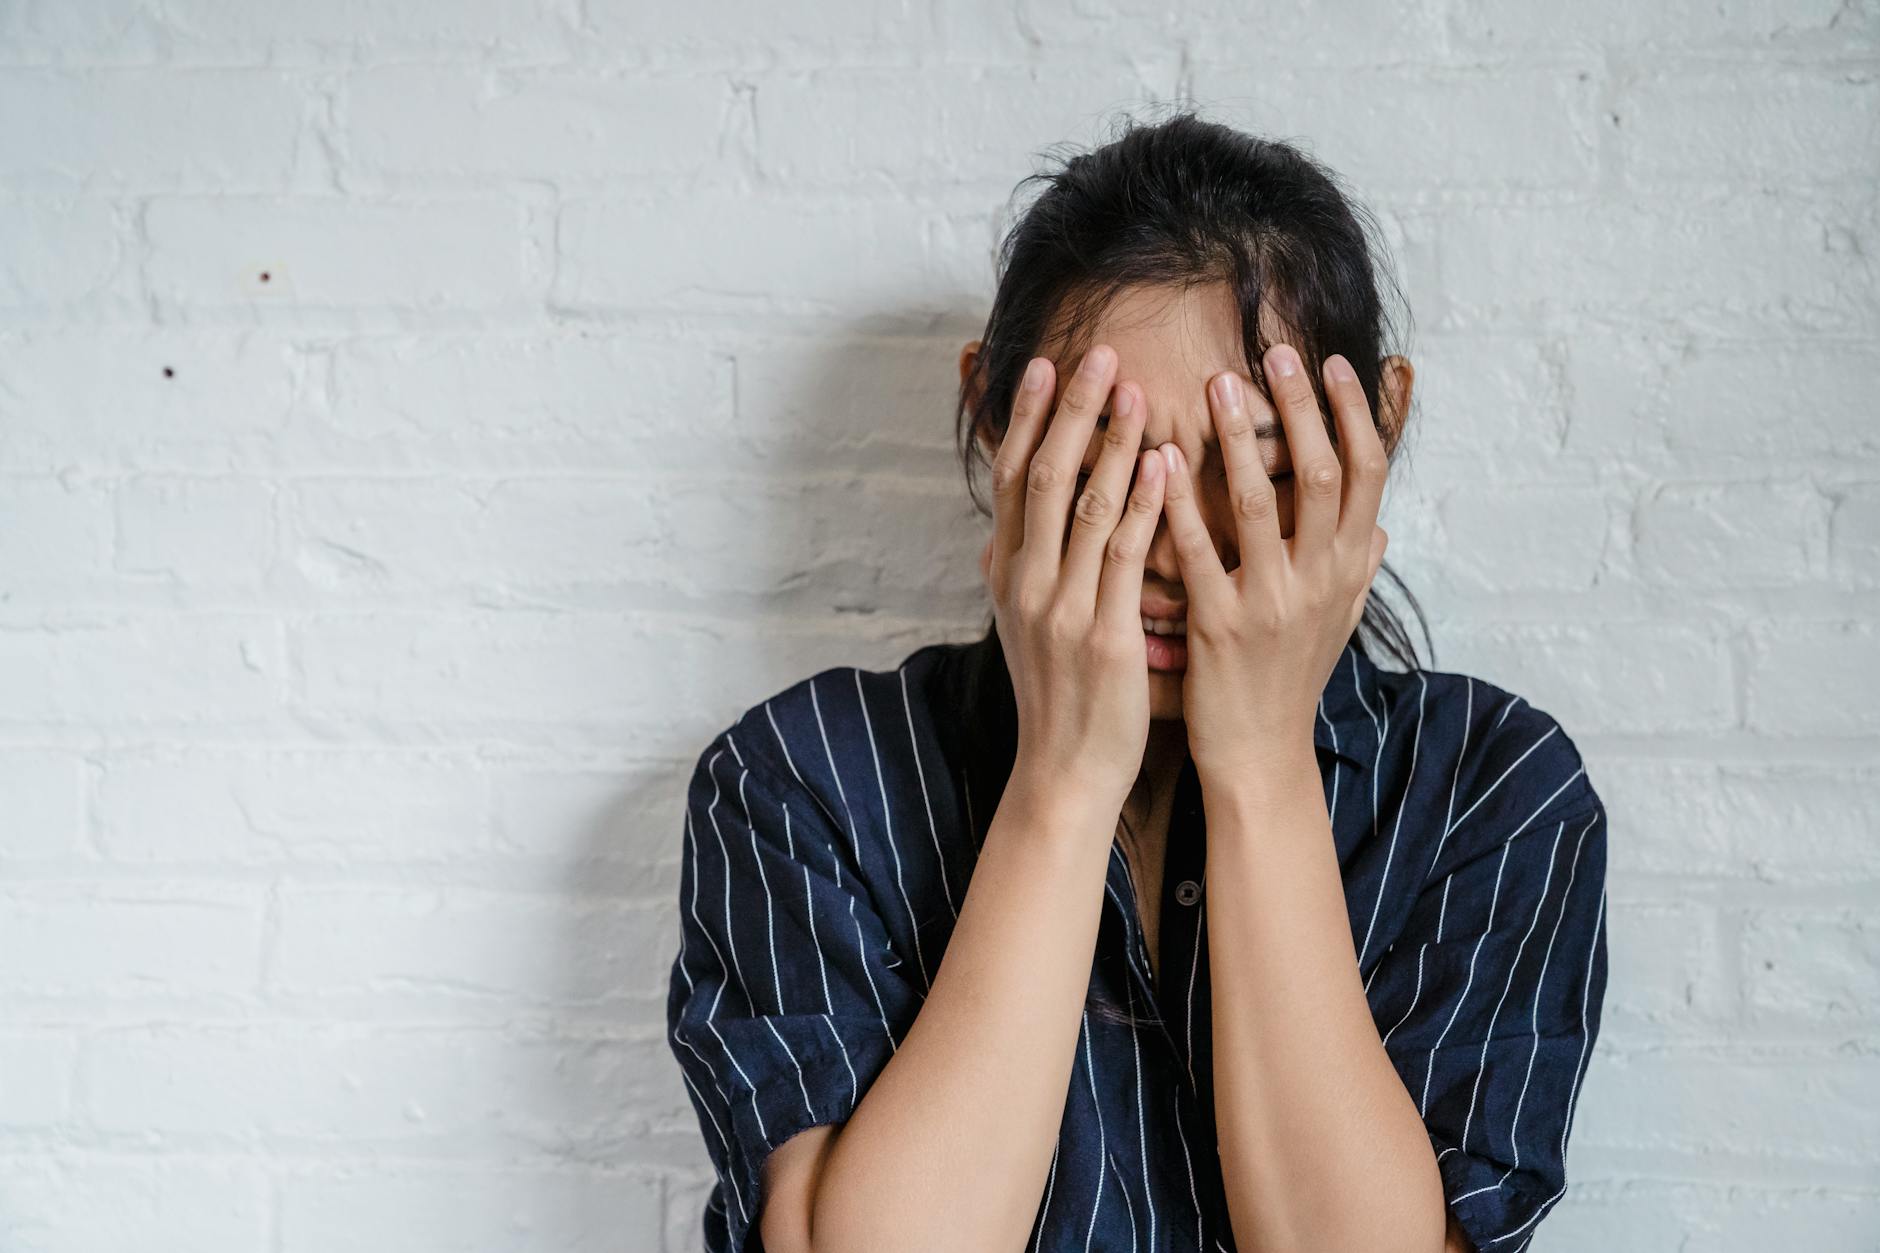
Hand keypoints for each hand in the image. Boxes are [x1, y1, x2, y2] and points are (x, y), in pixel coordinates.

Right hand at [982, 344, 1169, 815]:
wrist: (1064, 772)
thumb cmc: (1058, 695)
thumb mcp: (1025, 624)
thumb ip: (1023, 570)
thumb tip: (1006, 527)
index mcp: (1007, 574)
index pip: (1012, 478)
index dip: (1025, 418)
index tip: (1043, 364)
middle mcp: (1025, 582)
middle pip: (1043, 476)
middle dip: (1068, 410)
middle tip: (1095, 352)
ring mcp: (1061, 608)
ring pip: (1083, 506)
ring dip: (1109, 441)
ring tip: (1133, 389)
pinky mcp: (1103, 636)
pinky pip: (1123, 557)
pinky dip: (1141, 505)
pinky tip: (1161, 464)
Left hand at [1159, 344, 1389, 779]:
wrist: (1259, 753)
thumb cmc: (1291, 678)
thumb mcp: (1339, 620)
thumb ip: (1358, 566)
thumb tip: (1382, 520)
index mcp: (1347, 569)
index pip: (1368, 474)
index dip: (1355, 414)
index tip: (1333, 363)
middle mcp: (1320, 580)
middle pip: (1325, 474)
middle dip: (1302, 406)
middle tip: (1276, 351)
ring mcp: (1271, 603)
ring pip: (1262, 503)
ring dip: (1241, 437)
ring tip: (1215, 383)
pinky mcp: (1218, 626)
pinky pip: (1199, 553)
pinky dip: (1181, 501)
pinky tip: (1161, 458)